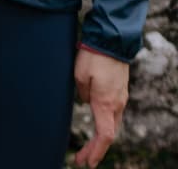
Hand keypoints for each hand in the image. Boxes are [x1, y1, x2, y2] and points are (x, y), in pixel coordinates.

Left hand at [73, 48, 129, 166]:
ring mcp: (120, 98)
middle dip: (95, 150)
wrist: (112, 41)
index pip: (104, 135)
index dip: (96, 151)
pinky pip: (113, 114)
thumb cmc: (92, 56)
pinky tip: (96, 129)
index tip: (86, 162)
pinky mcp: (119, 92)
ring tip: (86, 149)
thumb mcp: (79, 74)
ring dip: (100, 139)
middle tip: (81, 160)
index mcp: (104, 103)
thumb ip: (81, 93)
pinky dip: (104, 126)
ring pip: (111, 125)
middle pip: (108, 134)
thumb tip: (86, 102)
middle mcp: (116, 104)